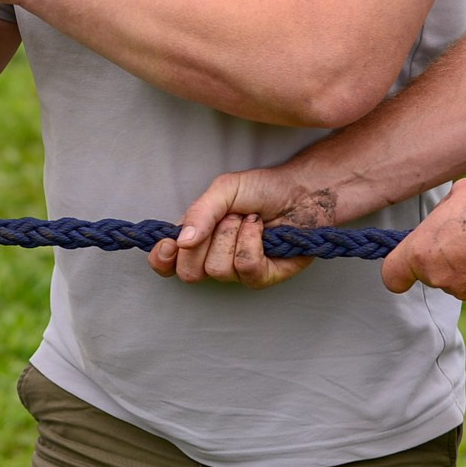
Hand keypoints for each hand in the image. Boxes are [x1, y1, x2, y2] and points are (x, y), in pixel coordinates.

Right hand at [151, 167, 328, 288]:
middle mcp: (213, 258)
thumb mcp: (224, 190)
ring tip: (249, 220)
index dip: (162, 260)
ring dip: (232, 235)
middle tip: (227, 218)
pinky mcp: (263, 277)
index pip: (166, 264)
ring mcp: (238, 271)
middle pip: (189, 272)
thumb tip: (181, 242)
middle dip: (205, 241)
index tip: (170, 245)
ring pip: (218, 269)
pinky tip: (260, 230)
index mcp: (195, 239)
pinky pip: (245, 268)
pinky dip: (251, 242)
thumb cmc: (263, 189)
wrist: (303, 192)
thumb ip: (199, 212)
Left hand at [381, 176, 465, 308]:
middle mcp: (438, 277)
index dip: (399, 271)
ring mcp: (464, 292)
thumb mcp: (458, 194)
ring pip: (458, 281)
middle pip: (431, 273)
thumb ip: (441, 213)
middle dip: (444, 259)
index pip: (392, 275)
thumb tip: (444, 218)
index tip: (407, 267)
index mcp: (421, 252)